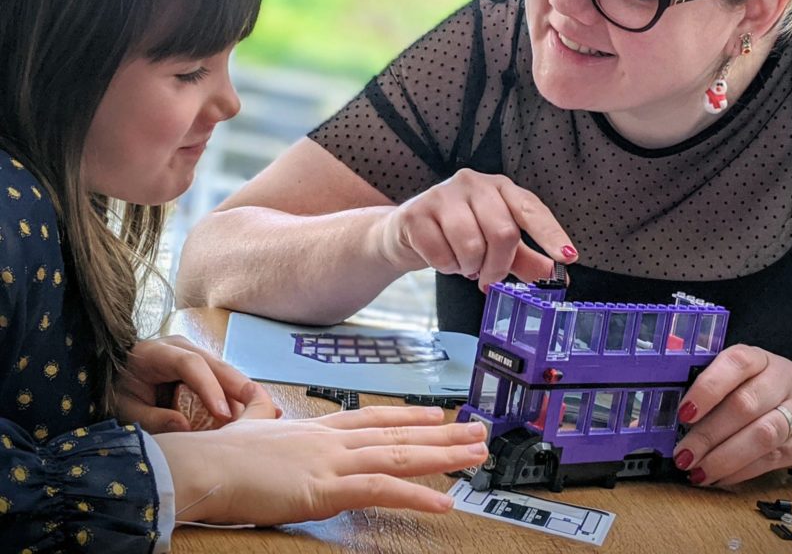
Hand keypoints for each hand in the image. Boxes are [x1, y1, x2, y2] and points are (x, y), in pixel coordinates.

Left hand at [114, 336, 275, 432]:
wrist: (110, 373)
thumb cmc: (114, 389)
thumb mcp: (123, 408)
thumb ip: (151, 417)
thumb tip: (186, 427)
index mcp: (159, 353)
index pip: (191, 365)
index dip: (210, 389)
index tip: (224, 415)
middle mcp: (183, 348)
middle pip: (217, 366)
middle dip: (241, 389)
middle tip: (263, 411)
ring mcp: (194, 356)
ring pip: (225, 374)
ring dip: (244, 395)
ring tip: (267, 415)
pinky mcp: (201, 369)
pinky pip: (222, 381)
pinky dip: (237, 397)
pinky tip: (258, 411)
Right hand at [156, 388, 489, 523]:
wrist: (196, 466)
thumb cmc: (216, 454)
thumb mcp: (246, 427)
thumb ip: (261, 417)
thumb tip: (261, 407)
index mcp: (317, 428)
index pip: (375, 418)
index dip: (410, 415)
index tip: (438, 413)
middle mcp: (332, 439)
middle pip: (398, 434)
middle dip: (442, 435)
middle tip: (478, 433)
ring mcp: (331, 461)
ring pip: (400, 456)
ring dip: (443, 457)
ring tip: (476, 456)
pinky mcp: (324, 488)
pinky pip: (381, 490)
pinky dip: (416, 495)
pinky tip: (444, 501)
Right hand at [376, 169, 577, 289]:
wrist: (405, 232)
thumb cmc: (456, 235)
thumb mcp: (496, 247)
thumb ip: (526, 259)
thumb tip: (559, 277)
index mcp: (499, 188)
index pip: (531, 209)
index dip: (551, 234)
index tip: (568, 257)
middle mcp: (474, 184)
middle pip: (503, 232)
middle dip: (498, 265)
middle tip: (488, 278)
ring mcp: (443, 195)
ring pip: (471, 244)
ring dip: (469, 267)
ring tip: (463, 264)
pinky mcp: (416, 212)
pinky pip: (441, 253)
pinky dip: (445, 266)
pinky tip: (442, 257)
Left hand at [672, 344, 791, 485]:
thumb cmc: (773, 391)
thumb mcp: (751, 376)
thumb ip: (718, 386)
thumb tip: (673, 412)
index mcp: (762, 359)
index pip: (736, 364)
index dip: (708, 387)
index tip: (684, 412)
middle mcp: (783, 382)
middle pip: (745, 405)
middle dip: (709, 433)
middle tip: (684, 453)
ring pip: (762, 436)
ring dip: (725, 457)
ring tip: (698, 470)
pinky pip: (772, 459)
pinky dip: (742, 472)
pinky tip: (720, 477)